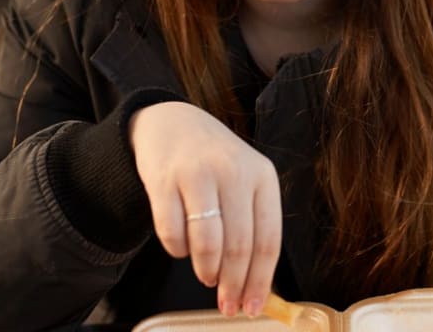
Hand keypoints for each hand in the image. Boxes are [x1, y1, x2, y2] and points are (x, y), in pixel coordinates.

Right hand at [130, 101, 281, 316]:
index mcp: (262, 175)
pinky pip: (171, 233)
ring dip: (206, 270)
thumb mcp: (245, 180)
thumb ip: (253, 224)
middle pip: (239, 246)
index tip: (253, 308)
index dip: (261, 281)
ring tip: (206, 275)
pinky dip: (176, 250)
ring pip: (207, 243)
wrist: (172, 123)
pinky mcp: (164, 180)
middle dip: (233, 285)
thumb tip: (255, 286)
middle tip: (227, 305)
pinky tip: (181, 247)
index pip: (269, 240)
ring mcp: (197, 174)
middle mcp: (233, 172)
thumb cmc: (215, 161)